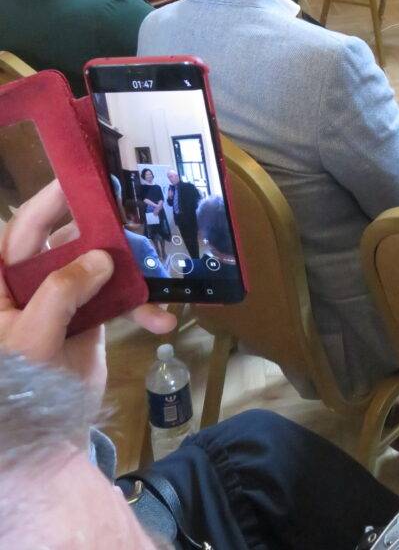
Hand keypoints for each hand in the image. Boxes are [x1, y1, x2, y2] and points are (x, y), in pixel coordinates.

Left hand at [0, 180, 174, 404]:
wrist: (41, 444)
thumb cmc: (18, 386)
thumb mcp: (32, 337)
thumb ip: (62, 292)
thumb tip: (100, 257)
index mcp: (4, 281)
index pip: (23, 229)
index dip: (50, 200)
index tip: (85, 176)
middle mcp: (32, 282)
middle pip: (68, 238)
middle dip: (104, 228)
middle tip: (135, 206)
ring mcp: (63, 298)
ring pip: (100, 265)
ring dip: (133, 270)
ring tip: (161, 269)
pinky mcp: (89, 316)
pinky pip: (118, 297)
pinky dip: (140, 306)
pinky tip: (160, 320)